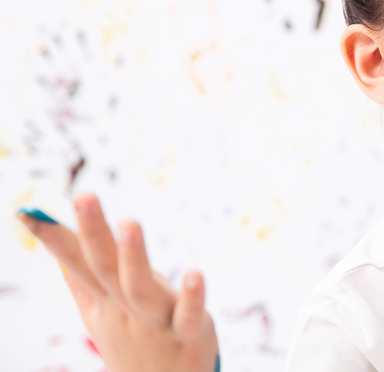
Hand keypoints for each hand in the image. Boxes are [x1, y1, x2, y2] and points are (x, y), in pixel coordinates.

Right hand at [16, 193, 219, 371]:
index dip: (56, 239)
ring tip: (129, 222)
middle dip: (93, 232)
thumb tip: (61, 255)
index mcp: (106, 299)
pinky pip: (190, 316)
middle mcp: (126, 308)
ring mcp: (156, 322)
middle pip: (105, 268)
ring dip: (134, 257)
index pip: (77, 264)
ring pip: (141, 289)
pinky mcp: (190, 335)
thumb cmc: (134, 349)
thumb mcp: (103, 316)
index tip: (27, 213)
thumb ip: (83, 284)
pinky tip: (196, 272)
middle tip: (84, 195)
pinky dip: (192, 297)